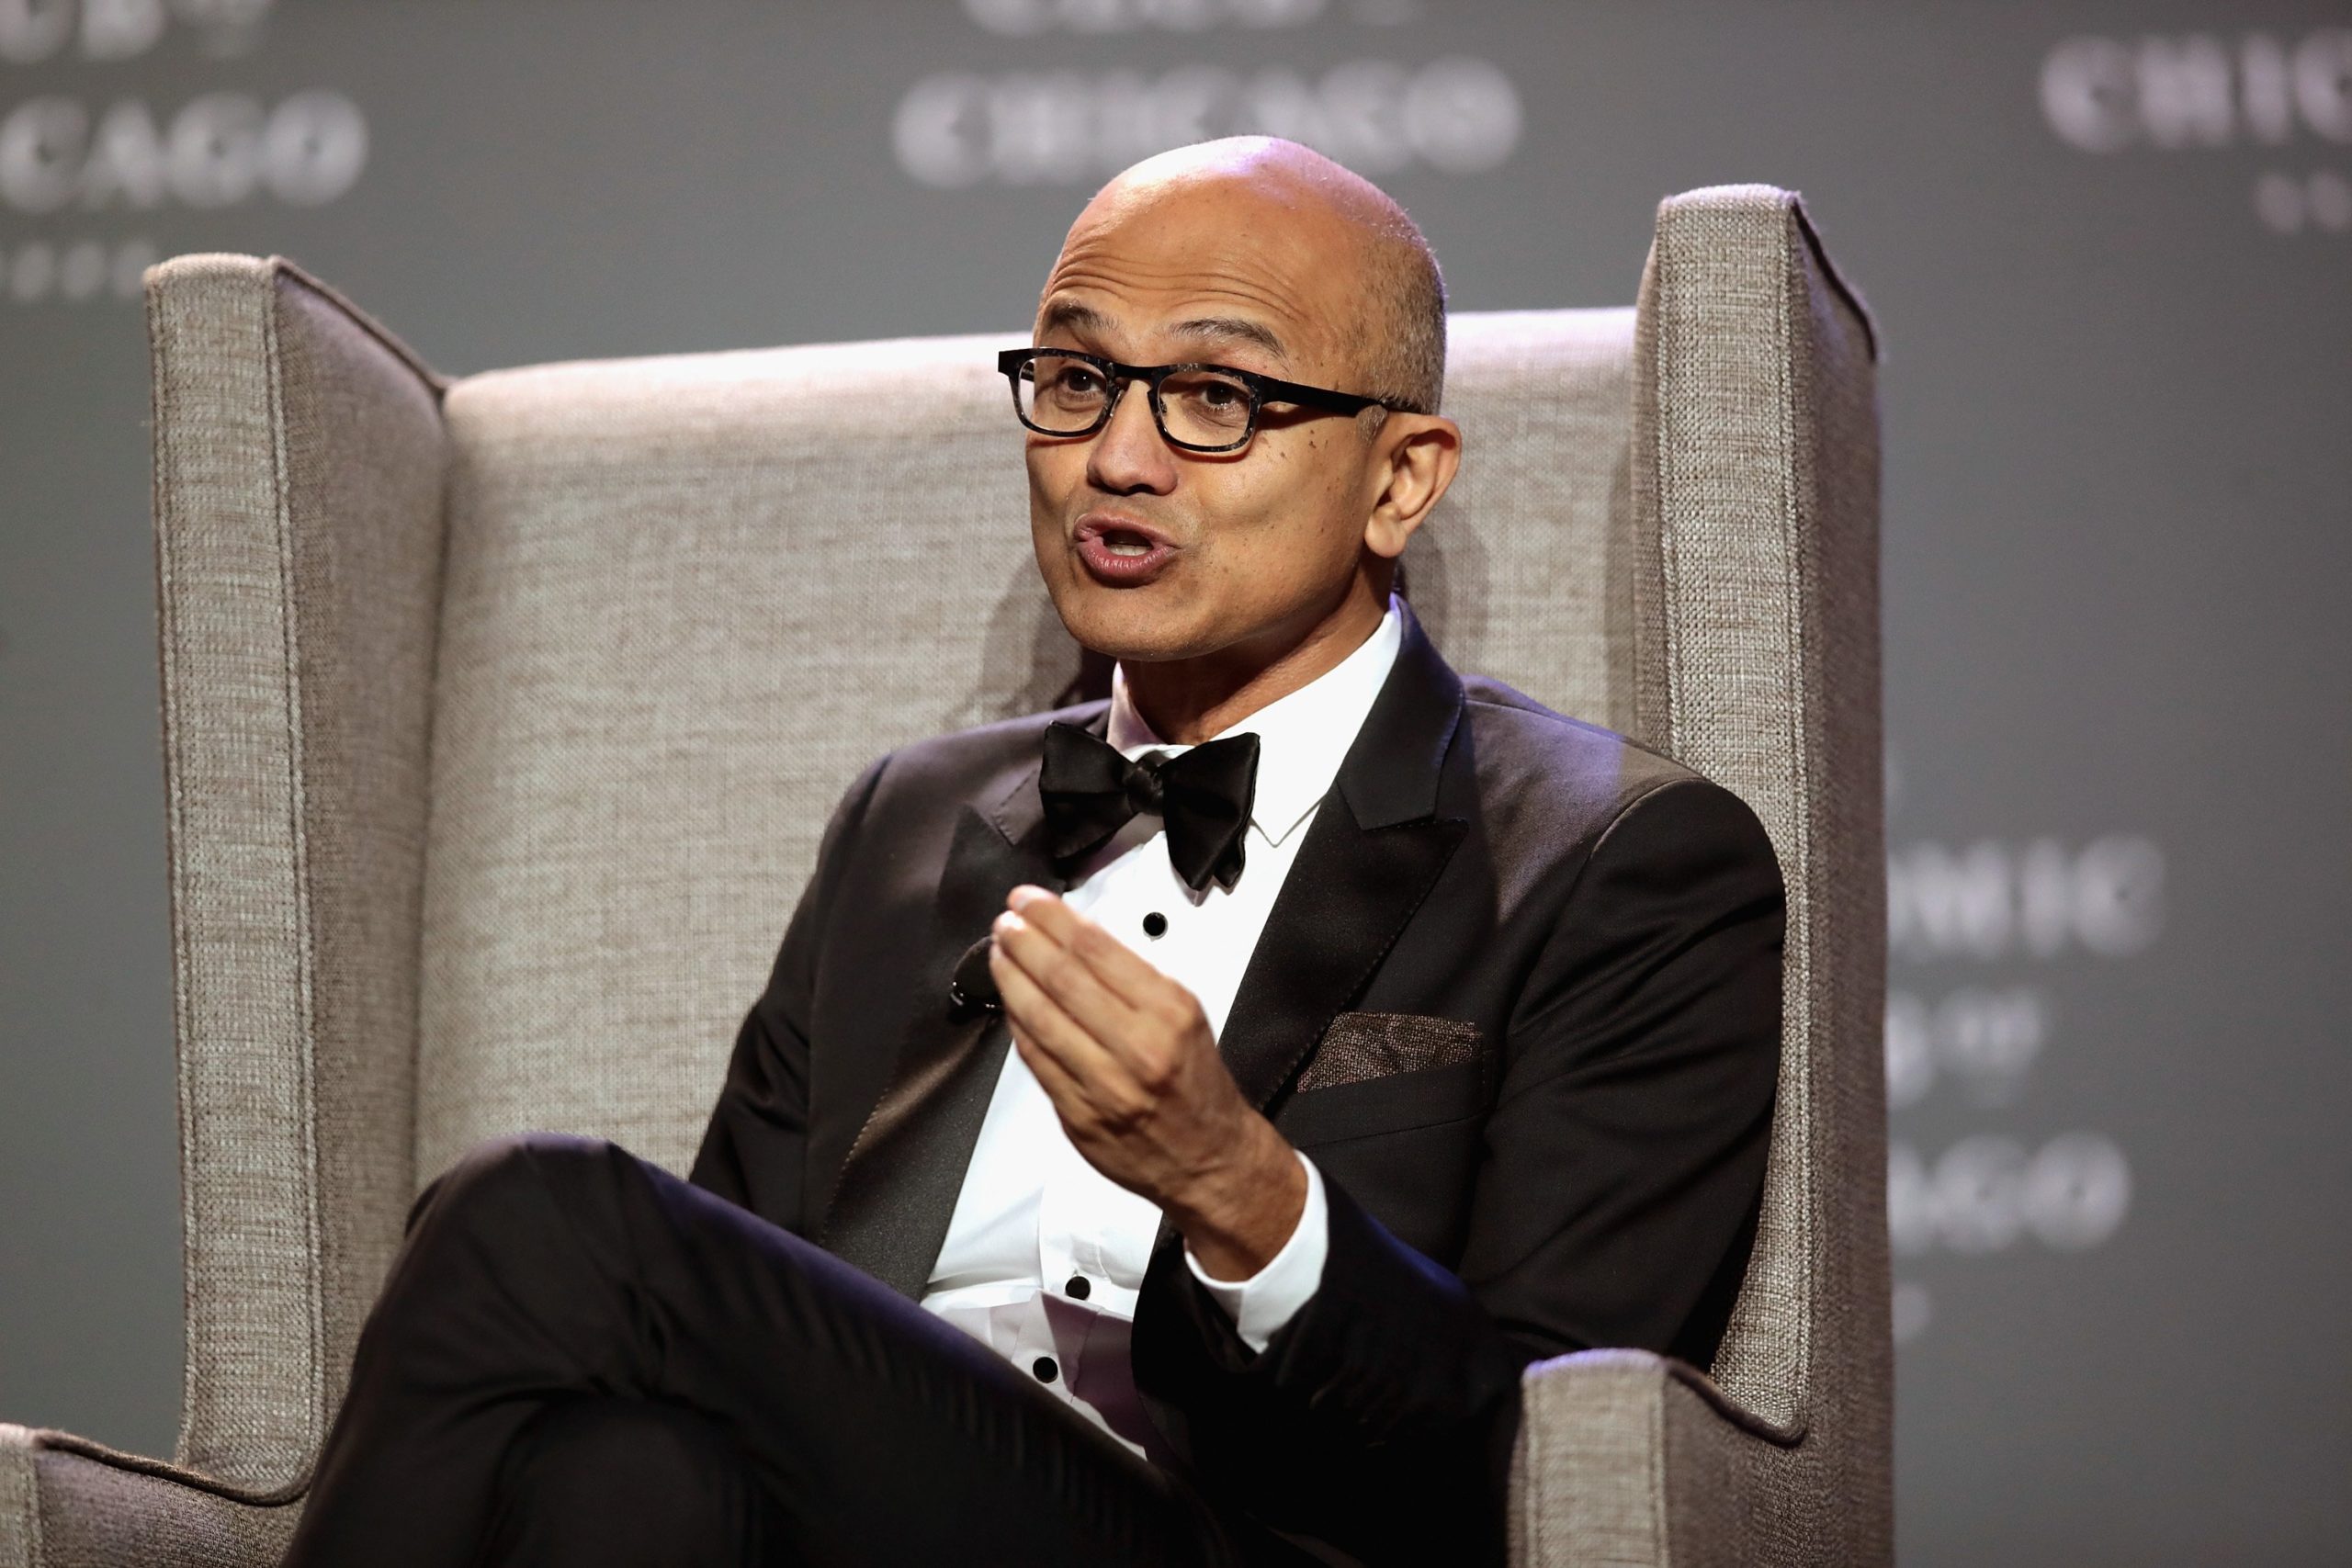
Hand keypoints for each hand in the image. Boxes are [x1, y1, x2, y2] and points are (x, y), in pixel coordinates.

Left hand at [988, 884, 1306, 1279]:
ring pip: (1041, 1019)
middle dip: (1026, 942)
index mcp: (1169, 1012)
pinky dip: (1018, 1026)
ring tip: (1000, 954)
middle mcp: (1138, 1048)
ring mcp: (1105, 1085)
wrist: (1209, 1159)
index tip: (1032, 901)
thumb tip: (1074, 939)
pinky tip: (1009, 1003)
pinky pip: (1036, 1061)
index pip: (1097, 949)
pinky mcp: (1078, 1116)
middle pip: (1063, 978)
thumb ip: (1132, 980)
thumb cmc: (1196, 1083)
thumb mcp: (1185, 1015)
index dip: (1054, 918)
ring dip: (1012, 979)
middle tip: (1008, 921)